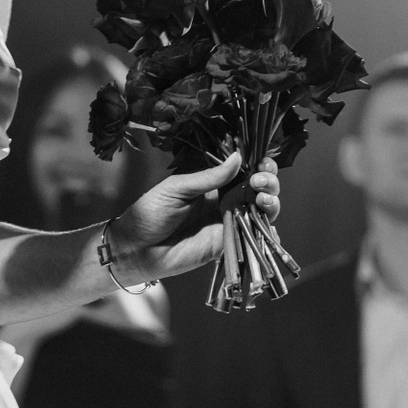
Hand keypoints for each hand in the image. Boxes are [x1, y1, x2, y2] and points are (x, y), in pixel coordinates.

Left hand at [106, 152, 280, 283]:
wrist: (136, 249)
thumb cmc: (150, 213)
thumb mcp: (178, 188)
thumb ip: (210, 177)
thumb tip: (238, 158)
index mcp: (211, 185)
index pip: (242, 172)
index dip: (257, 165)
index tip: (263, 162)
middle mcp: (223, 203)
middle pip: (256, 191)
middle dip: (267, 182)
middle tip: (261, 181)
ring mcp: (226, 224)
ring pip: (259, 213)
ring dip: (270, 203)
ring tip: (263, 199)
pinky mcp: (226, 245)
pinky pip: (251, 239)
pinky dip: (266, 234)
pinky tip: (271, 228)